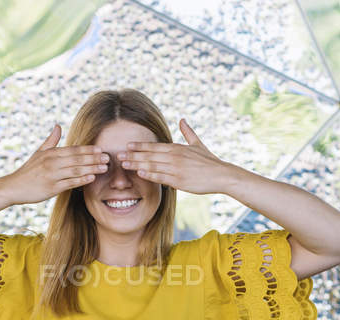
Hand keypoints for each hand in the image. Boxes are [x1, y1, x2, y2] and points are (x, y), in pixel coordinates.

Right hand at [4, 124, 107, 203]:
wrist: (14, 187)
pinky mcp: (51, 188)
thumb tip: (58, 126)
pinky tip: (92, 178)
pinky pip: (69, 183)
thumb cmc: (28, 170)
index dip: (87, 149)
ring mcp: (52, 176)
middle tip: (107, 158)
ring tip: (104, 168)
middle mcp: (52, 163)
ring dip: (91, 168)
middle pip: (77, 159)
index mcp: (50, 153)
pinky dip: (81, 180)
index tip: (100, 149)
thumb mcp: (38, 153)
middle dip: (93, 158)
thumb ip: (51, 140)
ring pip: (75, 170)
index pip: (73, 150)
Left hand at [117, 119, 233, 194]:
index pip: (154, 146)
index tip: (127, 145)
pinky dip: (150, 174)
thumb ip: (188, 132)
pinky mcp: (179, 180)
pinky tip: (140, 173)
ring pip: (152, 165)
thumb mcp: (198, 144)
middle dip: (133, 155)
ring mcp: (176, 168)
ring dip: (137, 164)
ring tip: (124, 164)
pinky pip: (161, 177)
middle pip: (150, 155)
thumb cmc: (210, 161)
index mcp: (177, 148)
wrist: (221, 175)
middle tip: (118, 155)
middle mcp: (175, 156)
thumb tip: (182, 119)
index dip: (140, 146)